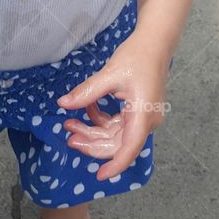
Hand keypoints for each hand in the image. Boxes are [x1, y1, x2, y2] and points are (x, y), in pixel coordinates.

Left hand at [56, 36, 170, 181]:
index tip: (100, 175)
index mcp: (143, 115)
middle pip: (118, 143)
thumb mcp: (110, 74)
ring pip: (115, 134)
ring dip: (93, 130)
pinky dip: (101, 119)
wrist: (155, 42)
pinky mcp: (138, 111)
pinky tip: (87, 108)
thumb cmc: (138, 56)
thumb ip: (87, 93)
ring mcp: (143, 117)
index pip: (129, 148)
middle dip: (92, 142)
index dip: (115, 165)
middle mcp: (146, 121)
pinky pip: (117, 123)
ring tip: (70, 123)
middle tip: (69, 136)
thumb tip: (63, 104)